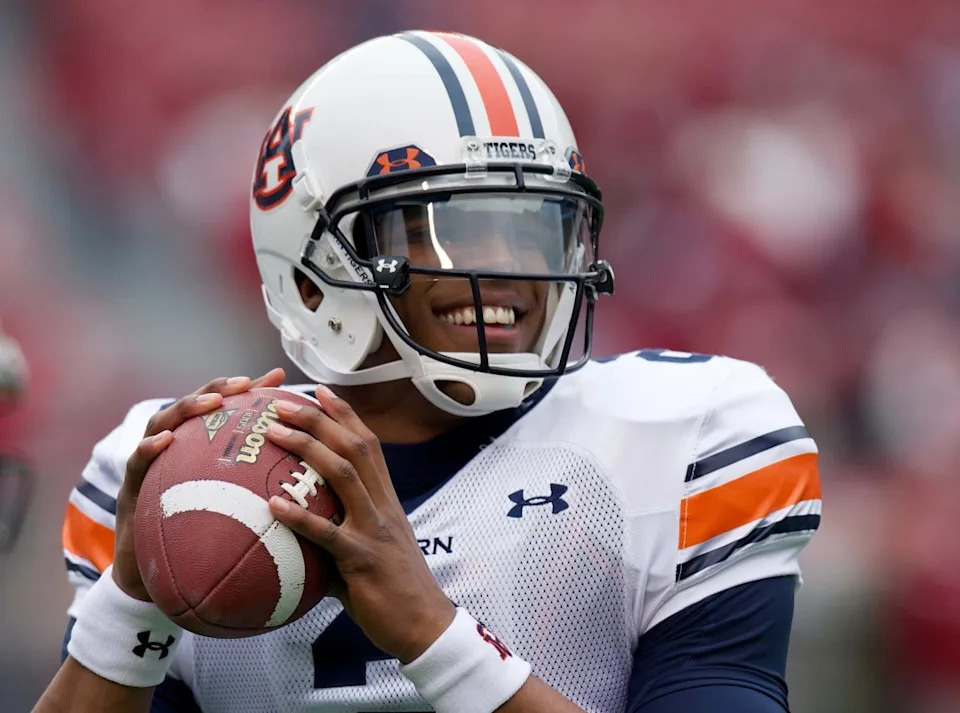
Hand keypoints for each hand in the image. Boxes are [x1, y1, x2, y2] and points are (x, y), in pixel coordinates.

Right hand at [113, 369, 285, 600]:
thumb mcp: (236, 518)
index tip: (277, 377)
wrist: (153, 582)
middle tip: (244, 383)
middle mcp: (175, 451)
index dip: (250, 391)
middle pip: (194, 408)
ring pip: (163, 424)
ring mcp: (149, 465)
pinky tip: (165, 442)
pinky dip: (149, 448)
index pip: (226, 412)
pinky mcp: (129, 487)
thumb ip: (263, 496)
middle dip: (218, 389)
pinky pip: (136, 463)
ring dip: (186, 408)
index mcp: (200, 452)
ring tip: (211, 403)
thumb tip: (314, 487)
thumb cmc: (200, 546)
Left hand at [266, 386, 455, 663]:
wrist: (424, 625)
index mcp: (386, 499)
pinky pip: (328, 534)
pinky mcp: (362, 559)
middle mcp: (383, 505)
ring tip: (275, 434)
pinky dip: (300, 517)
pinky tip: (272, 505)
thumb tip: (295, 536)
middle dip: (321, 419)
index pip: (367, 444)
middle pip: (354, 447)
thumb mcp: (368, 550)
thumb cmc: (393, 590)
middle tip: (285, 402)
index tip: (319, 391)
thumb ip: (335, 536)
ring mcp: (374, 529)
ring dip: (309, 449)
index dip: (344, 414)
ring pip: (344, 476)